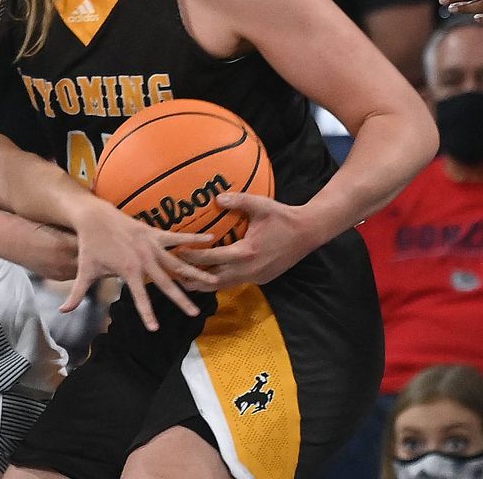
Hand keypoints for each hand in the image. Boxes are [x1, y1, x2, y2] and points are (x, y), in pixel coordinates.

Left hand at [62, 199, 217, 332]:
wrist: (93, 217)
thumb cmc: (89, 245)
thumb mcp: (84, 271)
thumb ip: (76, 293)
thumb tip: (64, 311)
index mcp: (128, 271)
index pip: (139, 297)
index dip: (146, 314)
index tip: (154, 329)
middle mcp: (144, 259)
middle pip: (166, 283)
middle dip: (181, 298)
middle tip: (195, 313)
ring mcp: (152, 246)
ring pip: (178, 262)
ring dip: (195, 271)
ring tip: (213, 280)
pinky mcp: (155, 233)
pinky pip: (178, 237)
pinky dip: (194, 238)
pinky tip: (211, 239)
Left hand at [178, 192, 320, 287]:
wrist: (309, 232)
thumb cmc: (283, 217)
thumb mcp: (260, 204)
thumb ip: (238, 200)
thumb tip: (215, 198)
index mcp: (246, 252)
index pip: (212, 258)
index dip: (192, 257)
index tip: (175, 252)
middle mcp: (249, 269)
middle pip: (214, 280)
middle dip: (193, 278)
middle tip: (173, 275)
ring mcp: (256, 276)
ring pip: (225, 285)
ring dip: (205, 284)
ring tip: (185, 281)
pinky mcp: (262, 279)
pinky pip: (236, 282)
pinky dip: (220, 281)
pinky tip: (210, 277)